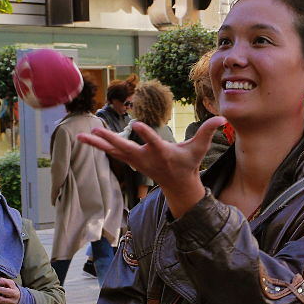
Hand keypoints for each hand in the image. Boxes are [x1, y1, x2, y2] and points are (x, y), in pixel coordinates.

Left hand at [78, 116, 226, 218]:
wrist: (178, 185)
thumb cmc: (188, 164)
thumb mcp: (199, 148)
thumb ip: (208, 131)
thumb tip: (223, 118)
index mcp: (162, 153)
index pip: (153, 143)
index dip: (145, 134)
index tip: (136, 125)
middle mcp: (145, 158)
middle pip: (125, 148)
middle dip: (110, 140)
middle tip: (95, 131)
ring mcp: (136, 161)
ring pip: (113, 151)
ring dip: (97, 144)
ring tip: (80, 136)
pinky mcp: (131, 161)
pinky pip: (112, 153)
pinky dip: (99, 146)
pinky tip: (86, 139)